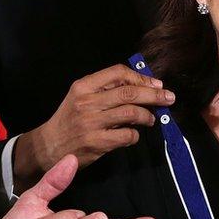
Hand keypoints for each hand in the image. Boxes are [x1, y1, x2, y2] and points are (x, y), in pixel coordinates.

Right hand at [13, 64, 174, 191]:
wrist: (49, 146)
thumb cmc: (69, 120)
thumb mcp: (80, 97)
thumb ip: (105, 90)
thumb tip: (141, 86)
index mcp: (83, 86)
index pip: (117, 72)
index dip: (140, 77)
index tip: (155, 84)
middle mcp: (87, 102)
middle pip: (129, 92)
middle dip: (154, 94)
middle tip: (169, 98)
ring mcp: (91, 122)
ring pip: (130, 112)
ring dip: (147, 115)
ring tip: (151, 119)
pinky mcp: (96, 142)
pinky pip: (126, 136)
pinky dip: (135, 135)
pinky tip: (133, 135)